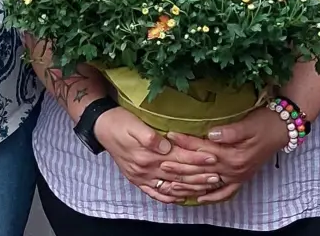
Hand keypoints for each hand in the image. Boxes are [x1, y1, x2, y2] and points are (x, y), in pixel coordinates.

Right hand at [94, 108, 219, 203]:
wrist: (101, 128)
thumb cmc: (120, 121)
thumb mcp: (134, 123)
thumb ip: (150, 137)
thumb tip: (166, 146)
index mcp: (148, 154)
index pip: (179, 158)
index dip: (197, 158)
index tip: (214, 158)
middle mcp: (146, 169)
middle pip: (178, 175)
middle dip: (199, 176)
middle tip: (218, 177)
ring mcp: (142, 177)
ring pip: (170, 186)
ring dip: (189, 188)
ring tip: (206, 188)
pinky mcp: (137, 179)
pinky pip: (155, 193)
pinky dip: (169, 197)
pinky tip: (180, 198)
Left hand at [164, 107, 290, 202]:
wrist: (282, 130)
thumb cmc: (263, 123)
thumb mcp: (247, 124)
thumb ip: (229, 132)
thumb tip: (211, 133)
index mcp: (233, 154)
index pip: (203, 148)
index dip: (186, 141)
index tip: (169, 135)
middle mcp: (233, 169)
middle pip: (202, 169)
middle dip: (181, 166)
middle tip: (161, 163)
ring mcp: (237, 176)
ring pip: (209, 183)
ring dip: (190, 184)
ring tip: (171, 184)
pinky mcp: (241, 178)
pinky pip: (225, 192)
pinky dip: (212, 196)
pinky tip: (198, 198)